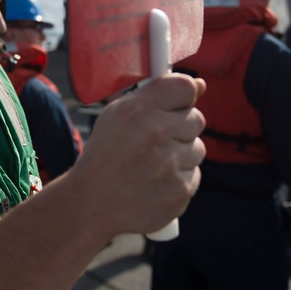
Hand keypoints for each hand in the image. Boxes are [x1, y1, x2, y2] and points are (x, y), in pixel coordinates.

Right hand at [72, 73, 205, 236]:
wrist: (92, 204)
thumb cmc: (106, 156)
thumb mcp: (117, 115)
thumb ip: (157, 94)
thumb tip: (198, 85)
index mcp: (138, 110)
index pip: (184, 88)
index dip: (184, 95)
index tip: (178, 103)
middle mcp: (156, 134)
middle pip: (196, 119)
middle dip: (180, 128)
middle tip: (156, 141)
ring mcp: (170, 164)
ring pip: (197, 148)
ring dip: (181, 154)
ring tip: (154, 164)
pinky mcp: (180, 191)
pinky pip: (194, 174)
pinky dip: (179, 178)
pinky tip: (157, 182)